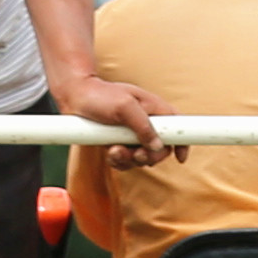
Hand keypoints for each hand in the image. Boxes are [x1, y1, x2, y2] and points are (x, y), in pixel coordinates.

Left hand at [56, 69, 174, 157]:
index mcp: (155, 110)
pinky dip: (119, 162)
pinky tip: (109, 152)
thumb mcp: (124, 106)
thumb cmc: (100, 95)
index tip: (180, 158)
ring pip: (142, 158)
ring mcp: (133, 135)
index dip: (182, 143)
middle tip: (135, 154)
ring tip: (114, 150)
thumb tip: (157, 146)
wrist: (75, 98)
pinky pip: (126, 162)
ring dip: (129, 160)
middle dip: (149, 156)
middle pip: (161, 150)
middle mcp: (147, 124)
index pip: (178, 127)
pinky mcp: (120, 144)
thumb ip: (143, 126)